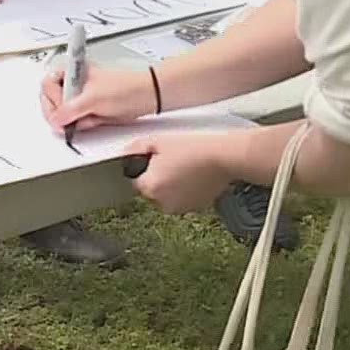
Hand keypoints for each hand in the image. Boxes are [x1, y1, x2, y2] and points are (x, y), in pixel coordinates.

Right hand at [41, 63, 156, 133]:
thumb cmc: (126, 87)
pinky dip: (82, 124)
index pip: (48, 85)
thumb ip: (70, 110)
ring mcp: (80, 97)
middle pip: (52, 100)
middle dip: (61, 112)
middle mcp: (74, 83)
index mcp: (72, 70)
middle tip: (68, 120)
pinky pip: (76, 121)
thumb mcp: (93, 99)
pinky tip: (93, 120)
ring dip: (73, 120)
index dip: (52, 99)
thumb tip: (55, 119)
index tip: (59, 110)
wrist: (148, 97)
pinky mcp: (88, 109)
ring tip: (89, 117)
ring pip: (63, 113)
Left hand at [123, 133, 239, 214]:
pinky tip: (193, 176)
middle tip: (170, 162)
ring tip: (184, 168)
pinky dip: (185, 192)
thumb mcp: (157, 141)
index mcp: (150, 188)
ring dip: (170, 187)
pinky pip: (182, 200)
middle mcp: (163, 203)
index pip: (135, 182)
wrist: (224, 156)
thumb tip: (125, 154)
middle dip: (156, 179)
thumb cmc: (194, 148)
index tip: (154, 161)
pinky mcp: (196, 208)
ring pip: (166, 197)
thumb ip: (135, 149)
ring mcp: (181, 208)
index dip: (144, 169)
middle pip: (150, 192)